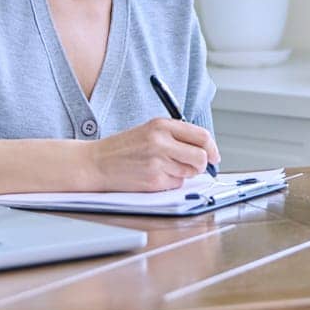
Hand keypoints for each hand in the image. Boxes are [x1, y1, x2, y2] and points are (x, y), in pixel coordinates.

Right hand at [90, 118, 220, 190]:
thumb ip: (176, 136)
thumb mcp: (149, 130)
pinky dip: (170, 183)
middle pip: (201, 157)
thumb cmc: (122, 148)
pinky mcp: (153, 181)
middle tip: (194, 166)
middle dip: (202, 164)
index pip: (201, 136)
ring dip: (184, 173)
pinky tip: (154, 176)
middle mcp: (161, 142)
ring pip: (190, 173)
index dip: (212, 148)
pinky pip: (176, 184)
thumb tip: (204, 149)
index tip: (214, 155)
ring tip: (164, 168)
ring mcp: (157, 162)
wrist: (95, 163)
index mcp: (162, 125)